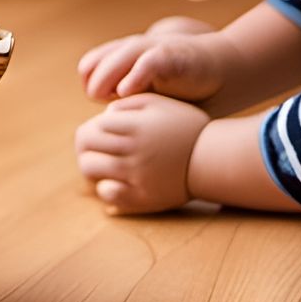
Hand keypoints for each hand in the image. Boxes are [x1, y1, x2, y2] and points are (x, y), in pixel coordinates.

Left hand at [74, 94, 209, 214]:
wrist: (215, 159)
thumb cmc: (186, 127)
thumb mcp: (160, 104)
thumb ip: (127, 105)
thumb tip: (102, 117)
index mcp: (134, 125)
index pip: (94, 125)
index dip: (96, 128)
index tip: (106, 133)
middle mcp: (132, 149)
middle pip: (85, 144)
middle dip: (87, 144)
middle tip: (97, 148)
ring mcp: (136, 174)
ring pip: (89, 167)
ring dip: (91, 164)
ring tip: (103, 164)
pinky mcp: (142, 197)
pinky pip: (107, 193)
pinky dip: (105, 187)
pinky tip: (115, 182)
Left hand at [77, 21, 232, 101]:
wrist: (222, 71)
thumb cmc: (182, 88)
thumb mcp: (147, 91)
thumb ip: (124, 99)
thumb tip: (101, 123)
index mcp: (122, 56)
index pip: (88, 68)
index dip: (92, 87)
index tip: (105, 105)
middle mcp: (131, 50)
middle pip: (93, 65)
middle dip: (96, 86)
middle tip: (108, 106)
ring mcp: (149, 50)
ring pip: (114, 61)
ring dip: (106, 80)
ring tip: (110, 98)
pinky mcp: (169, 55)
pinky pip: (145, 62)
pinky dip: (133, 76)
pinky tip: (126, 92)